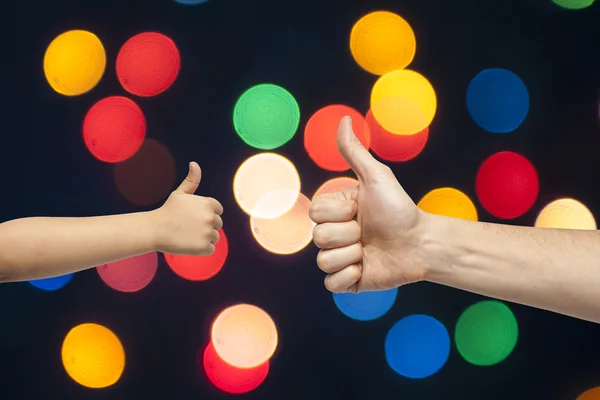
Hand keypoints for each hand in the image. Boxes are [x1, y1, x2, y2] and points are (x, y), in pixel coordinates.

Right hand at [151, 162, 223, 255]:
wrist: (155, 229)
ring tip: (188, 235)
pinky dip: (201, 249)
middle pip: (217, 225)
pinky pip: (211, 249)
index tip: (194, 217)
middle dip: (206, 226)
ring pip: (214, 237)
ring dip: (204, 238)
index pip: (218, 210)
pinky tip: (189, 244)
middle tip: (189, 227)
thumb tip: (194, 164)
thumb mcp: (180, 193)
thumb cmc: (167, 211)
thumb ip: (192, 180)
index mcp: (208, 204)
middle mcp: (210, 217)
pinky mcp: (204, 247)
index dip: (207, 214)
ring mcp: (208, 233)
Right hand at [309, 116, 427, 292]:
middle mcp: (334, 234)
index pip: (315, 214)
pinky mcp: (348, 281)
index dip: (339, 213)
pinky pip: (331, 284)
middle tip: (369, 232)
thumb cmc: (400, 208)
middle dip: (349, 234)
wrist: (421, 242)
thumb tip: (343, 120)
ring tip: (370, 251)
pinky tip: (366, 268)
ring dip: (352, 255)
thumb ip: (354, 152)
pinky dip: (349, 277)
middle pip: (319, 238)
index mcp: (335, 212)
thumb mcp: (376, 177)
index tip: (360, 209)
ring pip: (324, 261)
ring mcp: (340, 259)